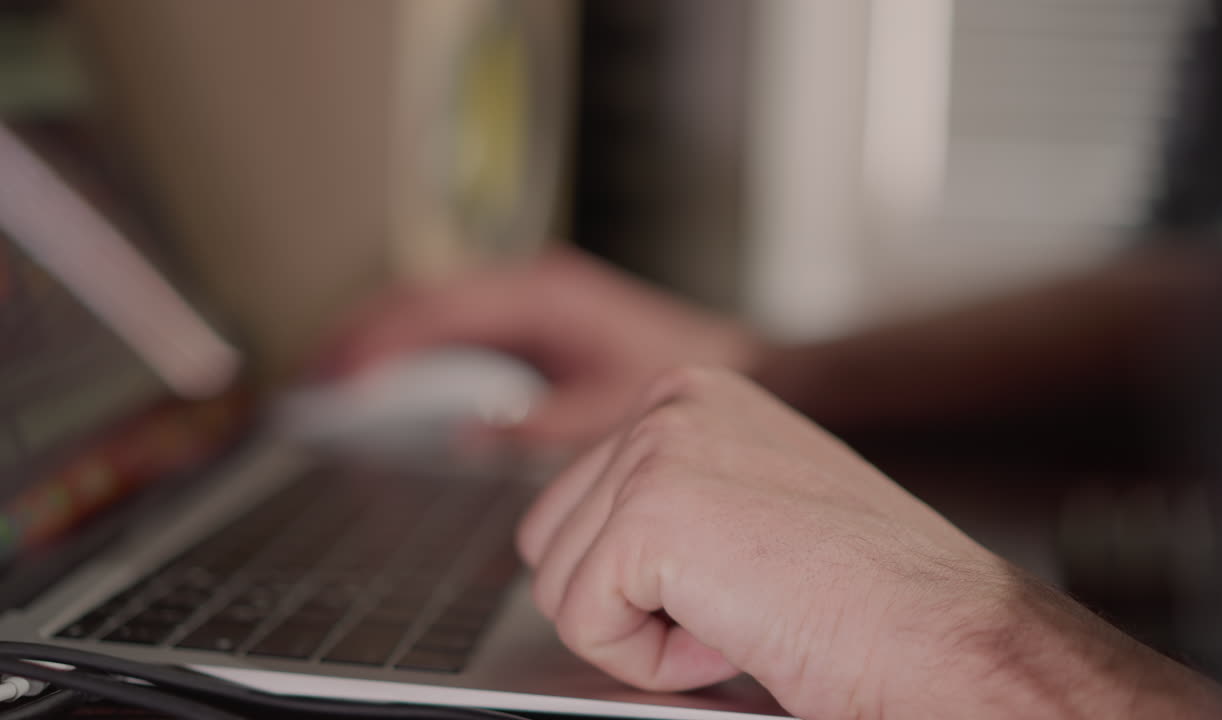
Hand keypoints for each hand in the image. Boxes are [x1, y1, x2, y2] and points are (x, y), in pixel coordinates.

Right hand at [318, 248, 758, 450]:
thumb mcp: (607, 413)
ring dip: (384, 342)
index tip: (337, 382)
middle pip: (422, 303)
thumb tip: (468, 435)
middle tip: (312, 384)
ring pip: (435, 312)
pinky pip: (458, 328)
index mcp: (543, 296)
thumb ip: (539, 424)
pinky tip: (394, 382)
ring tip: (333, 383)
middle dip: (363, 339)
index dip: (378, 346)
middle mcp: (531, 286)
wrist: (736, 370)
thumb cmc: (679, 381)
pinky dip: (417, 351)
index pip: (436, 312)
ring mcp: (531, 299)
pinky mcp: (535, 319)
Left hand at [516, 366, 1221, 718]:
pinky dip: (651, 662)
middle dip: (626, 598)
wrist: (941, 632)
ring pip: (558, 585)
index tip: (727, 581)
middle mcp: (668, 405)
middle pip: (551, 538)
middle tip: (734, 604)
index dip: (638, 576)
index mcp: (691, 396)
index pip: (577, 499)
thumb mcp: (755, 503)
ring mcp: (655, 453)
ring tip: (742, 614)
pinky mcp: (648, 517)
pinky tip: (734, 634)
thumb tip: (596, 534)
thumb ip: (675, 496)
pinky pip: (582, 623)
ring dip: (643, 630)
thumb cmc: (872, 589)